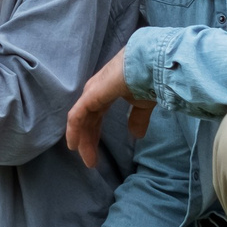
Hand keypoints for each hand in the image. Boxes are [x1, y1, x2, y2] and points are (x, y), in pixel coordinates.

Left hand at [66, 49, 152, 168]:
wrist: (153, 64)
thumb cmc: (149, 79)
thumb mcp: (143, 104)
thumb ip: (137, 118)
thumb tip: (136, 135)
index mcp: (107, 91)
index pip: (95, 115)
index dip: (93, 134)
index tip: (96, 154)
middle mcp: (96, 90)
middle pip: (86, 119)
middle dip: (88, 140)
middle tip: (91, 162)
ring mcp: (92, 91)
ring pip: (80, 119)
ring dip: (82, 139)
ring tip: (87, 159)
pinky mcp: (92, 95)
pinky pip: (77, 115)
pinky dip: (74, 130)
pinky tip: (73, 145)